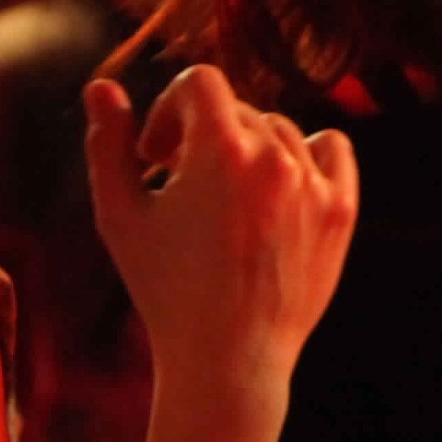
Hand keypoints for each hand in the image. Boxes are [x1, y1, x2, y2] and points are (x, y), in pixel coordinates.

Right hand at [85, 67, 359, 384]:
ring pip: (277, 129)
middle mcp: (274, 158)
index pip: (199, 82)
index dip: (168, 110)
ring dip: (245, 150)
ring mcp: (313, 184)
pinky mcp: (340, 210)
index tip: (156, 157)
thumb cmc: (164, 290)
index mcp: (220, 151)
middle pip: (235, 109)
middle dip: (200, 137)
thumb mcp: (120, 216)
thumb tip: (101, 86)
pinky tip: (276, 185)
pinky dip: (304, 153)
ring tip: (223, 200)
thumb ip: (109, 145)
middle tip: (179, 189)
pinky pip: (331, 147)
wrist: (228, 359)